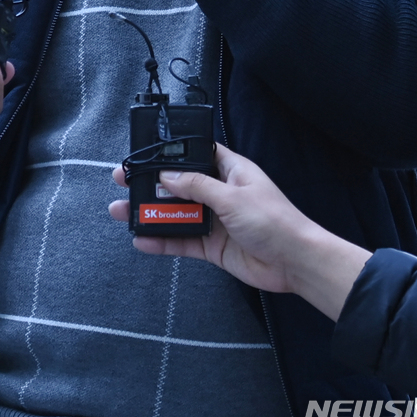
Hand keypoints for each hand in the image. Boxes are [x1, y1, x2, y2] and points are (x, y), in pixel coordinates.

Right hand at [109, 144, 370, 319]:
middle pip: (179, 185)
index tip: (143, 154)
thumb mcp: (232, 196)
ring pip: (176, 213)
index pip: (195, 154)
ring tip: (121, 212)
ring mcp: (215, 219)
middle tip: (122, 181)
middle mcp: (220, 192)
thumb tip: (166, 176)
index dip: (170, 153)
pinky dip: (162, 241)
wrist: (295, 262)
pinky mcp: (212, 246)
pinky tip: (141, 240)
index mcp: (230, 170)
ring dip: (151, 213)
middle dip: (151, 184)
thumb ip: (197, 186)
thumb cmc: (272, 220)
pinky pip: (182, 240)